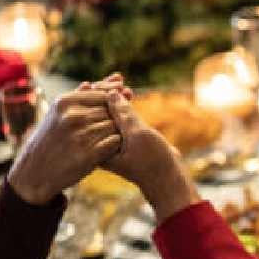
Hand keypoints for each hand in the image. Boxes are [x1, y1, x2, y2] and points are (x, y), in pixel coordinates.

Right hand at [7, 87, 120, 204]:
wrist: (33, 172)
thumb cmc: (50, 138)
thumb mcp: (60, 112)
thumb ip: (88, 94)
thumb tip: (118, 77)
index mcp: (65, 102)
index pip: (104, 94)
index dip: (113, 103)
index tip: (112, 113)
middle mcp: (72, 116)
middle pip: (111, 110)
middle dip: (114, 118)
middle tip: (107, 129)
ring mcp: (80, 136)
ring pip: (115, 126)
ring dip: (115, 132)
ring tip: (105, 138)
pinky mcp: (87, 155)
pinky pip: (114, 142)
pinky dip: (114, 145)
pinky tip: (107, 148)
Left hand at [104, 91, 200, 221]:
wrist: (168, 181)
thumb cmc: (154, 163)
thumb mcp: (138, 135)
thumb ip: (124, 114)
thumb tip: (111, 92)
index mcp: (96, 146)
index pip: (90, 114)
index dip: (99, 94)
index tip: (112, 82)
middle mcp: (100, 144)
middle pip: (95, 112)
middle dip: (105, 93)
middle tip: (118, 78)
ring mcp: (111, 142)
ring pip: (108, 114)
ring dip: (115, 97)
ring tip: (122, 81)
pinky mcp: (123, 141)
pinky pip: (118, 119)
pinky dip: (122, 106)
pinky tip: (127, 93)